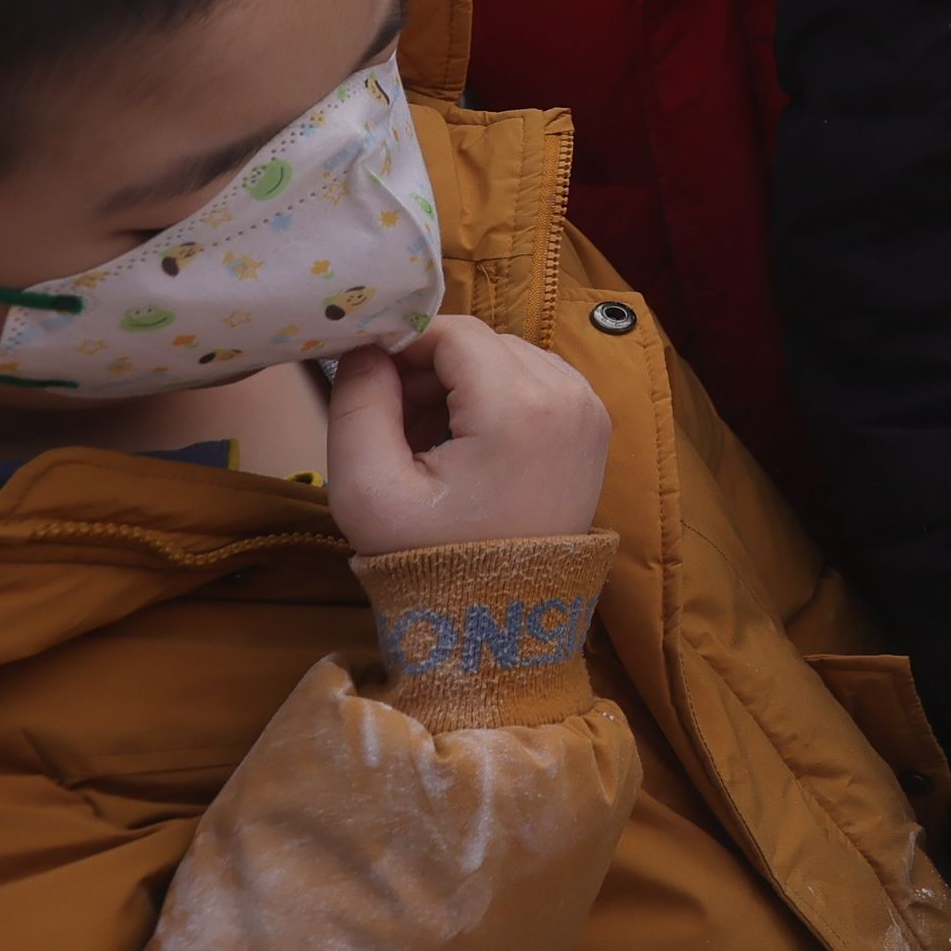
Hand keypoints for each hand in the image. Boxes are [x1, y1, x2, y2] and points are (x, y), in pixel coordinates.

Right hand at [322, 314, 613, 552]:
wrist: (497, 619)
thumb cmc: (427, 558)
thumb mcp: (366, 485)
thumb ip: (357, 401)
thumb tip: (367, 345)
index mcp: (521, 406)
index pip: (455, 331)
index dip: (404, 346)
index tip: (370, 384)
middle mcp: (570, 397)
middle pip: (484, 344)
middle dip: (431, 371)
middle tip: (394, 425)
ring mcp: (590, 412)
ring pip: (509, 360)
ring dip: (462, 386)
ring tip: (427, 444)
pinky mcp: (593, 430)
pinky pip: (536, 384)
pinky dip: (495, 401)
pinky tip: (464, 448)